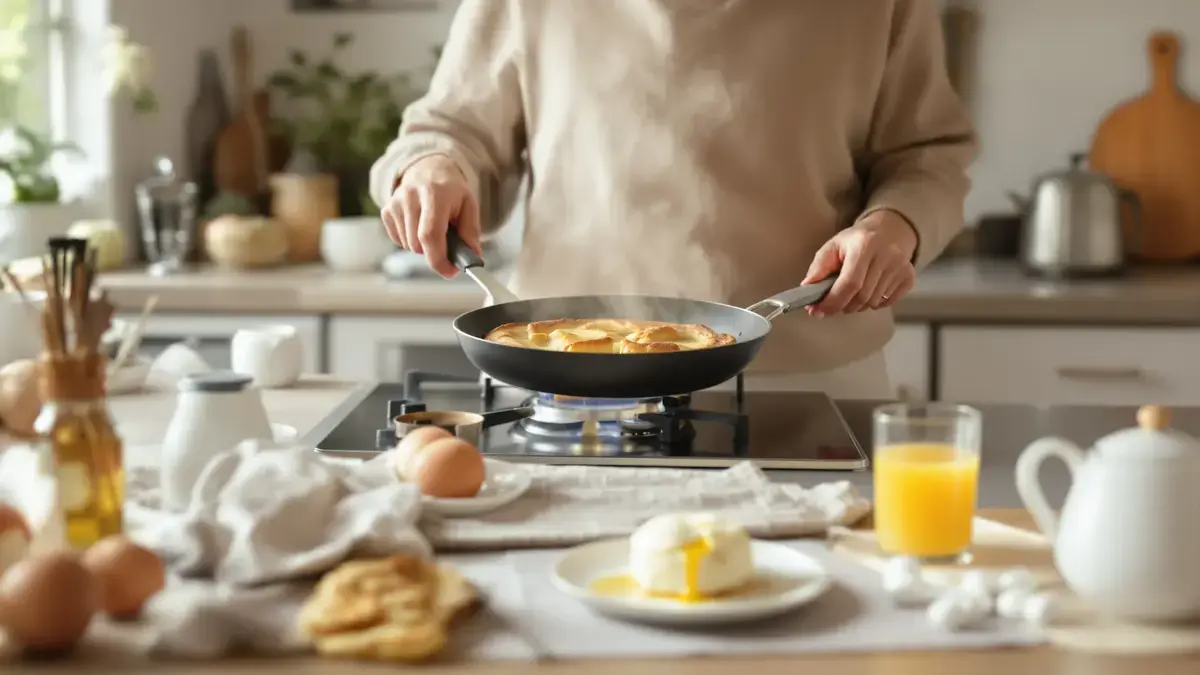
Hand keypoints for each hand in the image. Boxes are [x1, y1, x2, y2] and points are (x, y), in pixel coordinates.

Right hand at [381, 154, 481, 278]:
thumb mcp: (468, 206)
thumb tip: (472, 259)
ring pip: (408, 246)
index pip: (430, 234)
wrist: (428, 170)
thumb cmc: (450, 192)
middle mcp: (410, 196)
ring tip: (432, 227)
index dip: (438, 259)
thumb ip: (470, 233)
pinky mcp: (386, 210)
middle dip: (434, 253)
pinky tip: (418, 225)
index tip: (449, 272)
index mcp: (435, 194)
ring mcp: (395, 203)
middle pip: (418, 244)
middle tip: (447, 243)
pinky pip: (399, 241)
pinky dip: (411, 241)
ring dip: (423, 246)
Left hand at [802, 210, 917, 316]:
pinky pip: (887, 303)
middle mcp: (886, 255)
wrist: (890, 230)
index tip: (818, 310)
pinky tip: (869, 290)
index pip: (850, 283)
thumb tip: (807, 290)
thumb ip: (819, 268)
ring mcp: (901, 267)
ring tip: (852, 293)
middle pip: (862, 297)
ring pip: (873, 302)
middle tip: (834, 302)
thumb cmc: (856, 240)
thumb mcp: (833, 246)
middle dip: (843, 305)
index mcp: (864, 245)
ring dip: (857, 305)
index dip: (833, 301)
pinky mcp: (909, 278)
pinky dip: (873, 304)